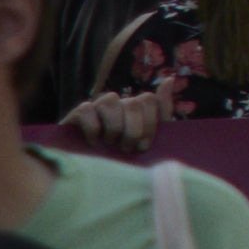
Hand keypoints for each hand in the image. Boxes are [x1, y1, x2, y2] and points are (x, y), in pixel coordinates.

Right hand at [54, 88, 169, 155]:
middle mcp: (119, 102)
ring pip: (111, 101)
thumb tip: (170, 79)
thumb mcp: (146, 138)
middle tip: (127, 149)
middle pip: (133, 102)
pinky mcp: (78, 113)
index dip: (150, 124)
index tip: (144, 146)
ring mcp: (98, 105)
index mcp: (136, 107)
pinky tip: (93, 143)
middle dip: (133, 131)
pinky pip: (87, 110)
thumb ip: (161, 111)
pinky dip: (93, 129)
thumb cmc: (120, 154)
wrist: (86, 169)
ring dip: (114, 128)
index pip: (149, 100)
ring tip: (110, 144)